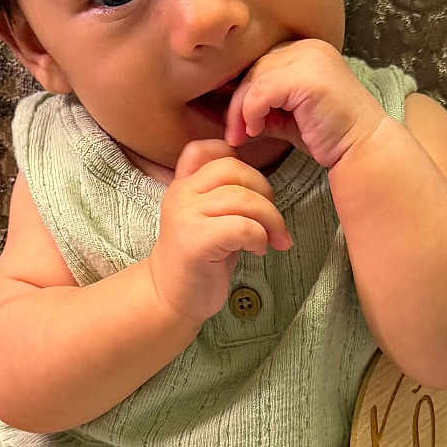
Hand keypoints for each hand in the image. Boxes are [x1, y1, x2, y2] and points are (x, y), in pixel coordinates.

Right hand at [148, 139, 292, 323]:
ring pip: (244, 199)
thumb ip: (223, 194)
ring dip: (270, 220)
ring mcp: (186, 216)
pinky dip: (259, 237)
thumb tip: (263, 184)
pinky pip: (243, 227)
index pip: (205, 149)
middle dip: (266, 193)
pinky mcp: (196, 241)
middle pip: (234, 170)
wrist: (172, 297)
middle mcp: (181, 194)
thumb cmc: (199, 259)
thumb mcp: (208, 218)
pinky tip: (256, 250)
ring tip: (271, 240)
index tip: (253, 188)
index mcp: (184, 184)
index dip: (235, 157)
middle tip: (275, 221)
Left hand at [224, 39, 387, 169]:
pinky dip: (251, 112)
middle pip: (252, 69)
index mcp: (304, 51)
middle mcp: (307, 47)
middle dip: (237, 104)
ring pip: (253, 79)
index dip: (242, 93)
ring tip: (242, 136)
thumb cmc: (326, 135)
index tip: (235, 124)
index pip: (259, 64)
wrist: (362, 148)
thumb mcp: (285, 116)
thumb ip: (259, 106)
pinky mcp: (306, 78)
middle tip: (234, 134)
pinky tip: (256, 130)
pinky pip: (261, 91)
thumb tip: (223, 110)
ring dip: (240, 112)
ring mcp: (309, 59)